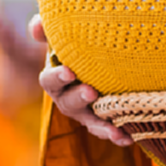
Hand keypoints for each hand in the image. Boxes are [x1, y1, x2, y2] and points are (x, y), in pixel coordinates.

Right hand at [31, 16, 132, 145]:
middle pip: (68, 103)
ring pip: (89, 122)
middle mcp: (68, 98)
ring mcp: (86, 112)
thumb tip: (36, 27)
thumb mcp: (62, 35)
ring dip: (100, 126)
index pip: (49, 80)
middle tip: (91, 92)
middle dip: (78, 99)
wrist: (104, 58)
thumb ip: (48, 28)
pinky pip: (108, 131)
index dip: (56, 77)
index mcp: (56, 79)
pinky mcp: (103, 120)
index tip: (69, 72)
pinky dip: (117, 135)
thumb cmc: (79, 43)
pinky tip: (129, 138)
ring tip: (113, 129)